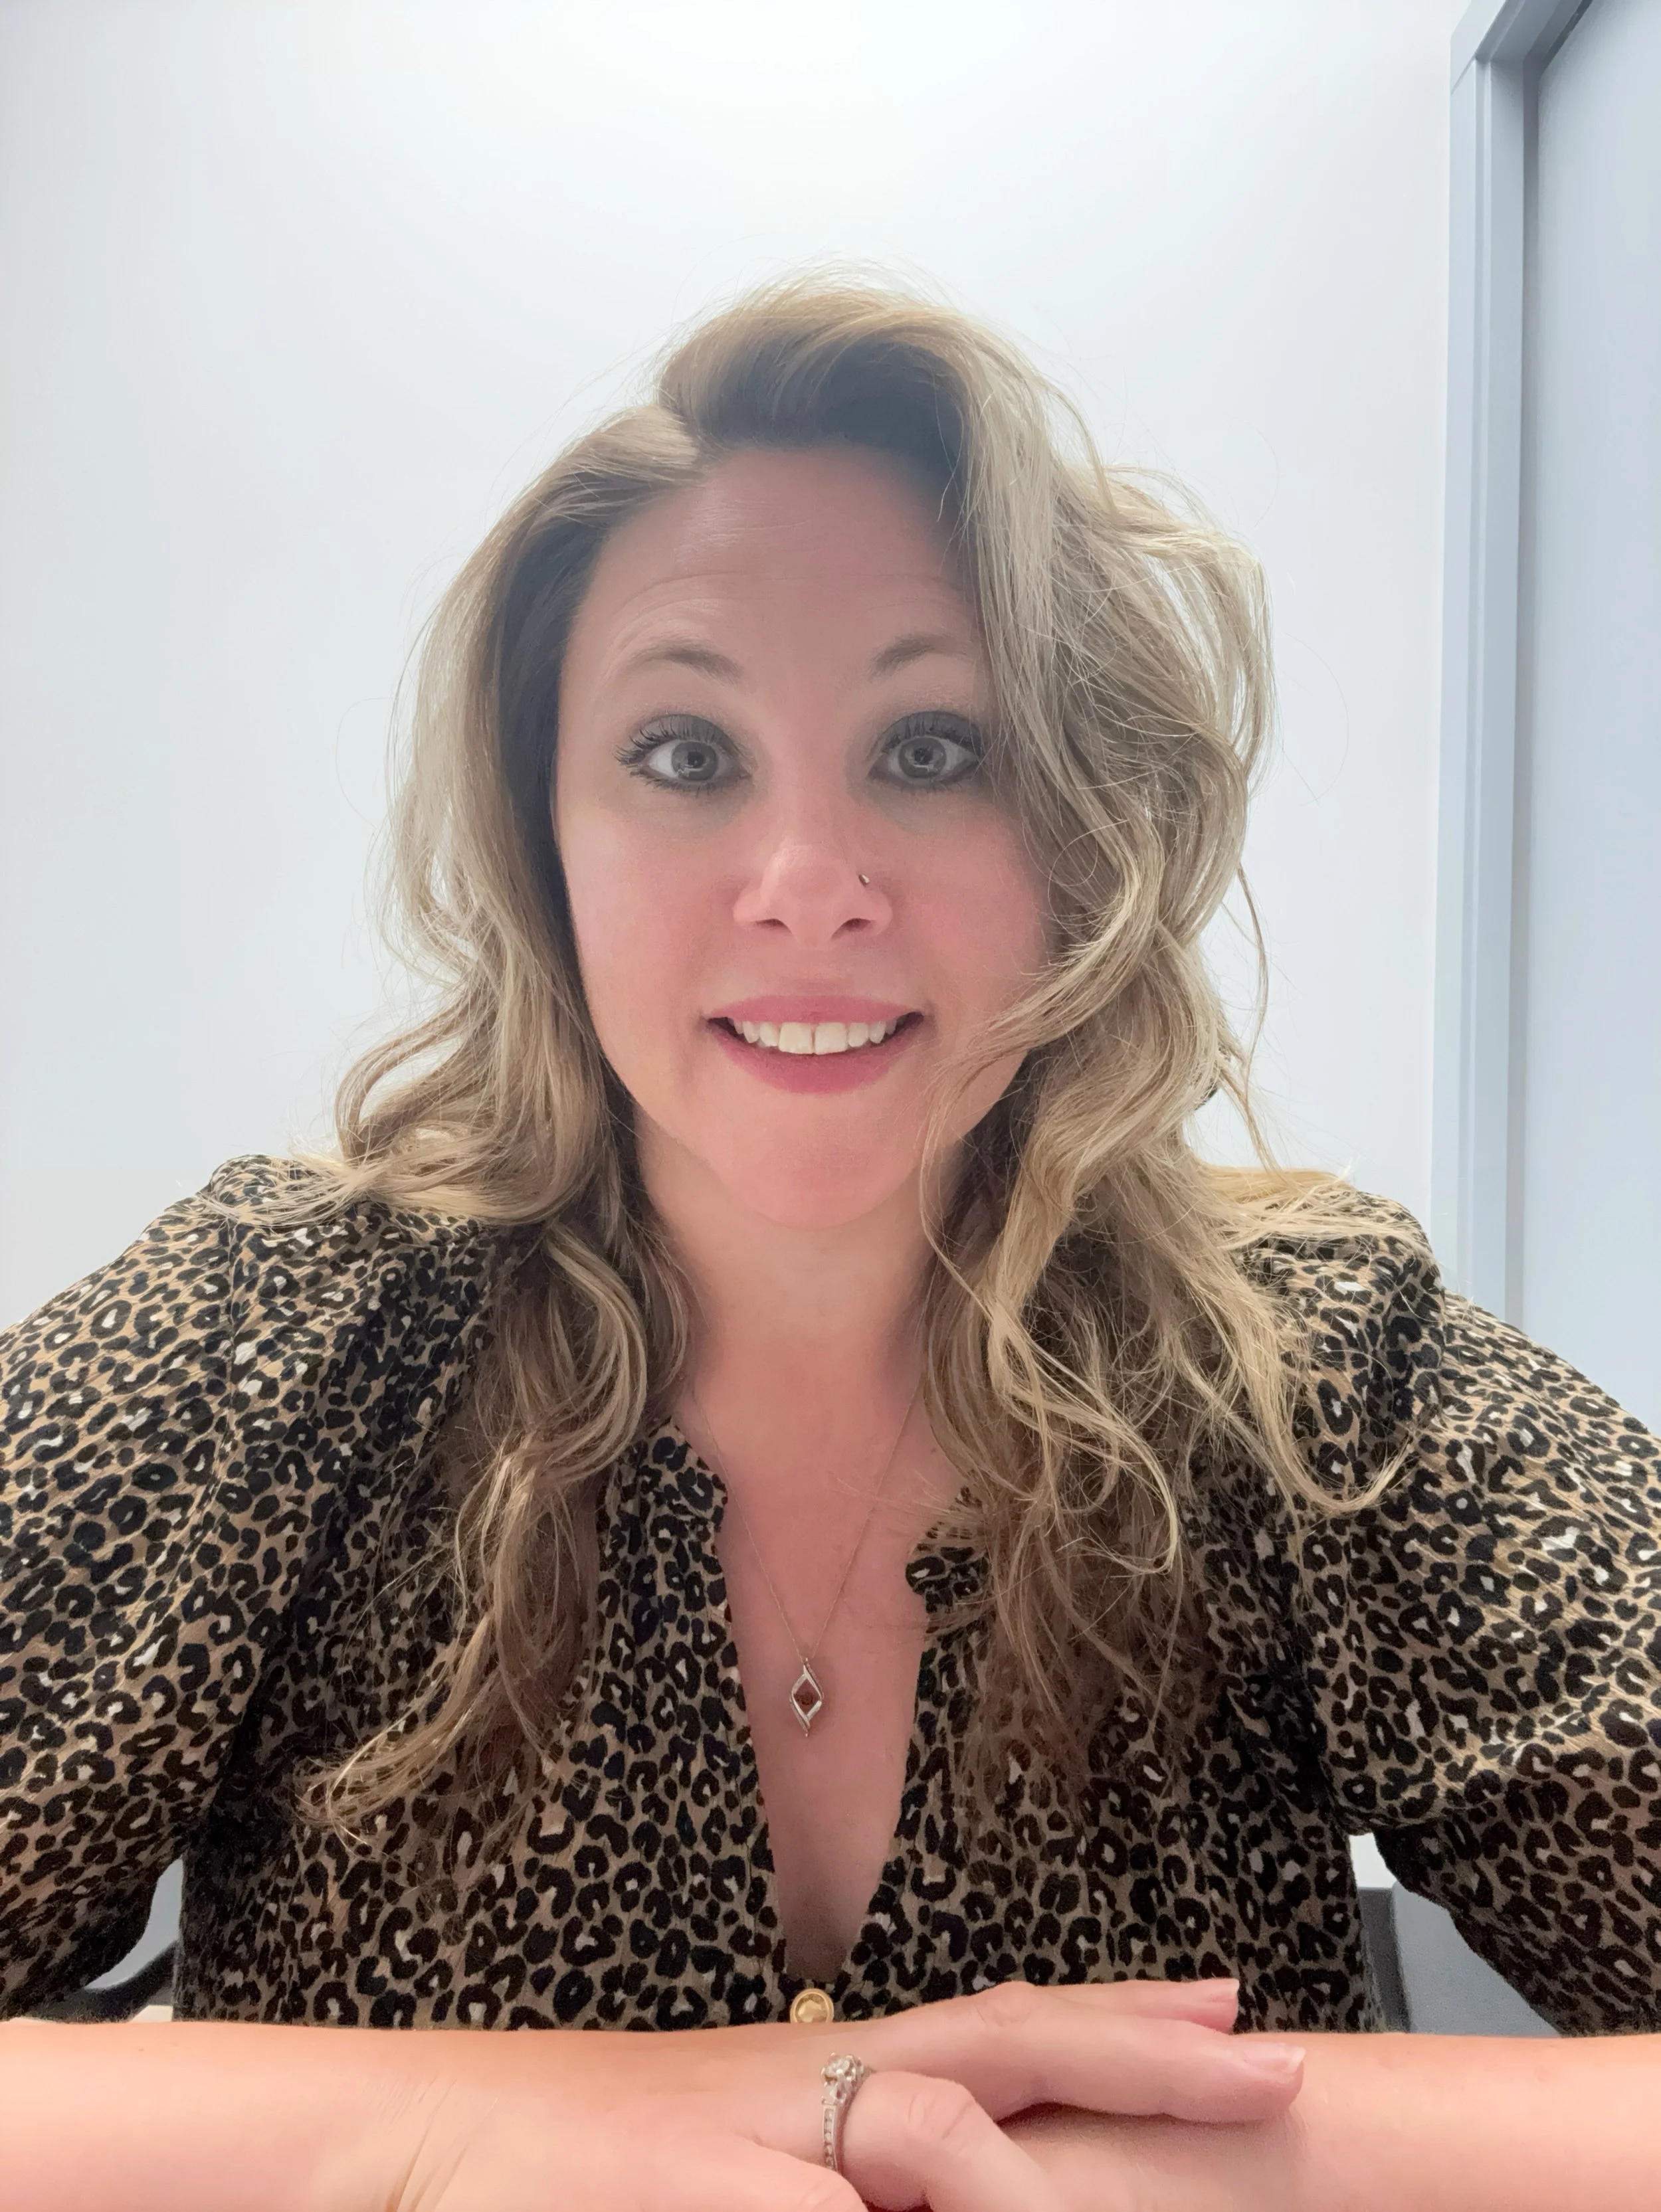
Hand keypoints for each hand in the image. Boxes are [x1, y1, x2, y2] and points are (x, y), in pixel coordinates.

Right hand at [325, 1977, 1303, 2211]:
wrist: (408, 2133)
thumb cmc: (569, 2157)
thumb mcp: (722, 2156)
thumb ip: (831, 2170)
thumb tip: (923, 2178)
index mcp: (815, 2072)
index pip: (993, 2030)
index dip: (1116, 2025)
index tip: (1226, 2013)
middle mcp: (802, 2082)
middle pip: (998, 2049)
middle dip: (1144, 2059)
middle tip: (1276, 2064)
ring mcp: (746, 2134)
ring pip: (922, 2127)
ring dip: (1042, 2151)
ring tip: (1172, 2117)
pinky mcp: (679, 2186)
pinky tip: (954, 2210)